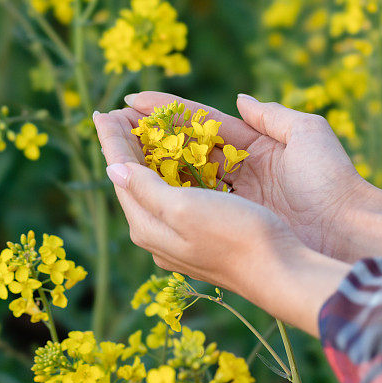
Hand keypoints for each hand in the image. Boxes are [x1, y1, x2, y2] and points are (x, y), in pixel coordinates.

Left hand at [93, 108, 349, 335]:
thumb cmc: (233, 235)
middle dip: (127, 147)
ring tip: (146, 131)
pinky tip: (180, 165)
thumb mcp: (183, 208)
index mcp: (148, 225)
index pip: (121, 173)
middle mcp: (159, 235)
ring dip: (150, 159)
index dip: (112, 140)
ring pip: (156, 191)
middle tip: (121, 114)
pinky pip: (178, 200)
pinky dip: (173, 175)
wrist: (278, 271)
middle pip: (135, 182)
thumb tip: (113, 168)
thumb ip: (145, 188)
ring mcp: (181, 240)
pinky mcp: (203, 239)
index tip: (103, 111)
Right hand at [122, 91, 381, 261]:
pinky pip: (188, 205)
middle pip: (185, 150)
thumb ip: (272, 115)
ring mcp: (233, 201)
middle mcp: (240, 175)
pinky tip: (134, 179)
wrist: (347, 231)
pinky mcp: (230, 224)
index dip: (168, 110)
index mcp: (257, 148)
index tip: (132, 98)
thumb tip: (240, 99)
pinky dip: (163, 193)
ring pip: (181, 177)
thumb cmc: (332, 180)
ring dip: (147, 162)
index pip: (202, 124)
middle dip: (148, 135)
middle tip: (110, 120)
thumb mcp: (308, 135)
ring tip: (112, 142)